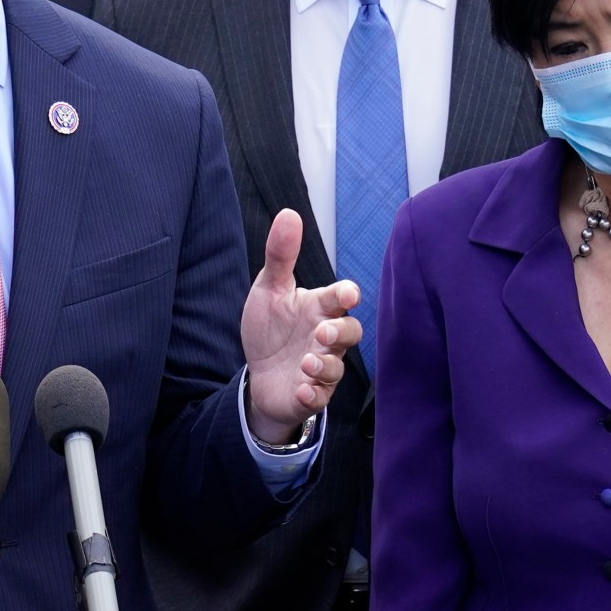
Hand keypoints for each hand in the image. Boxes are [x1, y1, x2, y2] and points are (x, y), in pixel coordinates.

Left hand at [240, 209, 360, 444]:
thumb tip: (288, 213)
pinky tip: (300, 388)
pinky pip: (320, 397)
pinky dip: (312, 393)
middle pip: (352, 333)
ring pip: (337, 367)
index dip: (347, 295)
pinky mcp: (310, 394)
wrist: (258, 374)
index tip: (347, 296)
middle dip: (341, 333)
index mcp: (319, 308)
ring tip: (306, 362)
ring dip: (325, 365)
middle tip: (321, 333)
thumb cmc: (271, 328)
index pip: (342, 298)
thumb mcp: (269, 289)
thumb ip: (280, 255)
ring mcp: (321, 367)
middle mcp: (325, 337)